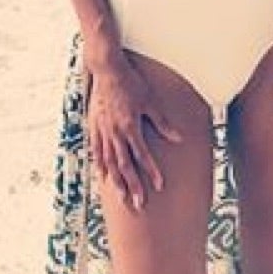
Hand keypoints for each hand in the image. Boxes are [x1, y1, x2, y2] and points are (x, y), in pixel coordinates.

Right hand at [85, 55, 181, 210]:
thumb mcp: (150, 101)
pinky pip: (96, 151)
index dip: (151, 172)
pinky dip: (99, 165)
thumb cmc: (131, 83)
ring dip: (116, 181)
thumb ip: (162, 123)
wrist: (107, 70)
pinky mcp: (94, 127)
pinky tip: (103, 176)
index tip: (159, 186)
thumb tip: (178, 138)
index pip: (142, 156)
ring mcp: (103, 131)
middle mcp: (115, 132)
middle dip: (133, 185)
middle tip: (139, 203)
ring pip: (108, 162)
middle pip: (124, 165)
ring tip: (121, 197)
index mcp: (130, 127)